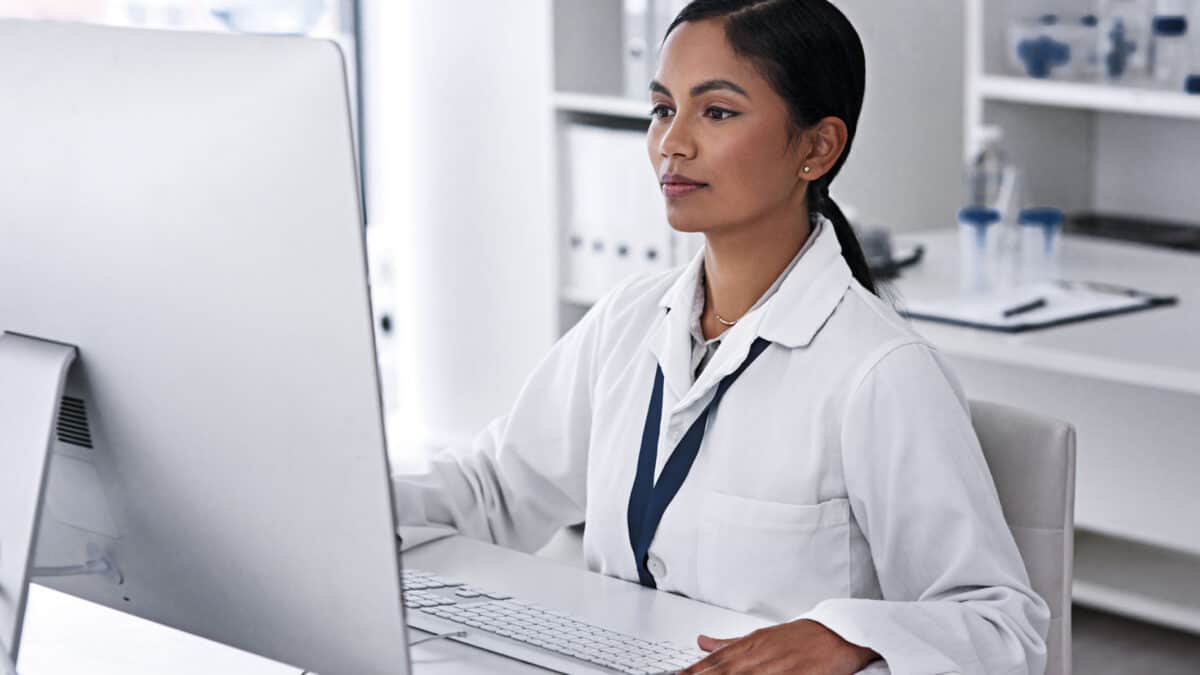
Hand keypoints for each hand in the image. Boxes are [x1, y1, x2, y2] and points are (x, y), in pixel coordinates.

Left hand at [679, 618, 879, 673]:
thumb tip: (702, 642)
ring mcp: (778, 667)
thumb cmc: (803, 637)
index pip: (714, 662)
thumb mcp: (762, 636)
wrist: (841, 633)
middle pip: (723, 671)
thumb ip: (730, 643)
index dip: (693, 671)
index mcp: (751, 644)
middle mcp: (760, 655)